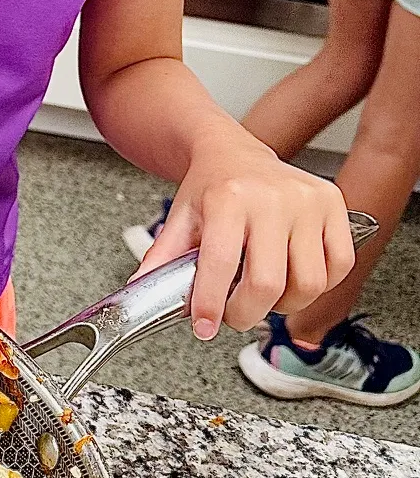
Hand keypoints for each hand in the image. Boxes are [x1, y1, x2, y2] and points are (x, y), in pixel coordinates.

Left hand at [136, 122, 354, 338]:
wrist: (233, 151)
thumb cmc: (209, 187)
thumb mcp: (179, 217)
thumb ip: (161, 257)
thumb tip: (139, 292)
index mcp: (227, 197)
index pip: (221, 264)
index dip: (211, 304)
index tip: (204, 326)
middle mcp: (272, 197)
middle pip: (268, 284)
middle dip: (246, 313)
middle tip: (233, 314)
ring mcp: (308, 201)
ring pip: (309, 283)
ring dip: (285, 304)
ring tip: (263, 294)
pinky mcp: (334, 204)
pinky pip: (339, 265)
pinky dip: (319, 285)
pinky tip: (294, 277)